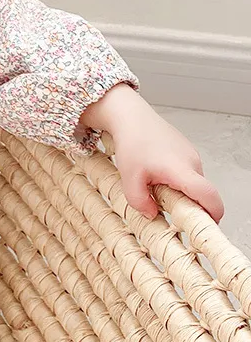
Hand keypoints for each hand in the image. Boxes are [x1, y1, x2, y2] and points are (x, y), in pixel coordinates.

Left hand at [82, 85, 224, 222]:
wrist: (130, 116)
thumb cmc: (131, 142)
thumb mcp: (128, 177)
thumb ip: (139, 201)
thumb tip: (152, 215)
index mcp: (180, 169)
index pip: (209, 196)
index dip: (213, 214)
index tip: (206, 226)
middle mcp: (192, 161)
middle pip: (202, 193)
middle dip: (188, 205)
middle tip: (165, 204)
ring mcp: (192, 155)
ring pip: (193, 183)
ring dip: (180, 191)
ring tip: (156, 184)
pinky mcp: (187, 151)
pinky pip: (188, 173)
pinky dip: (178, 180)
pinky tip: (157, 173)